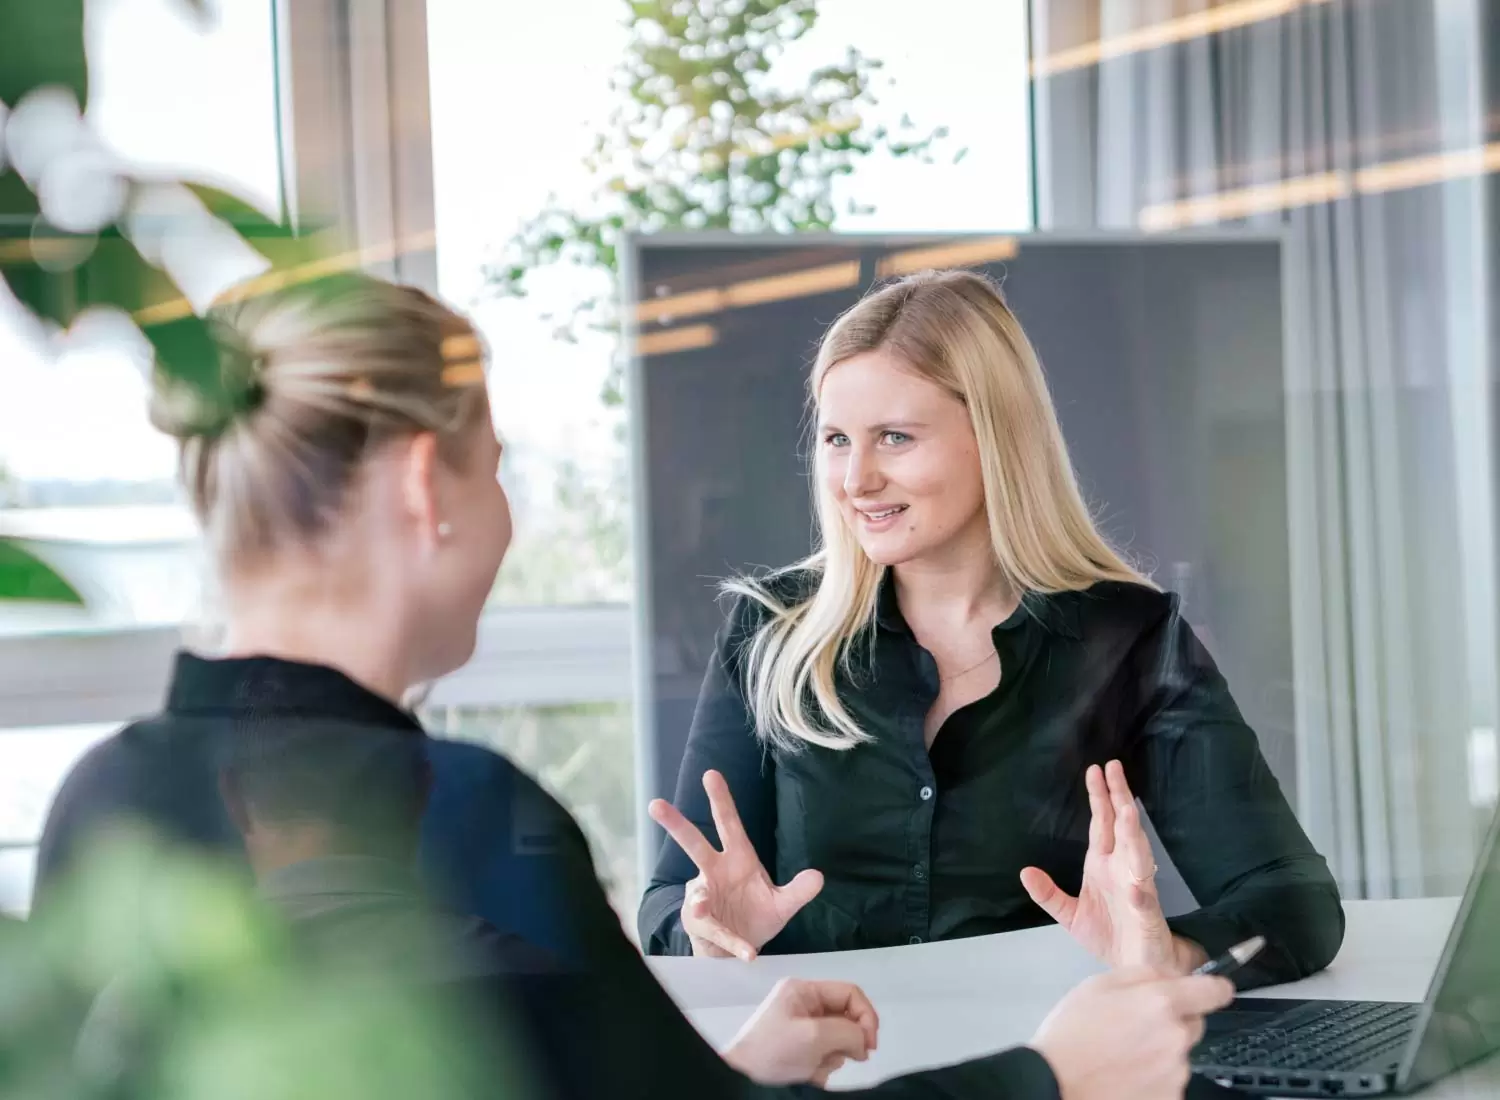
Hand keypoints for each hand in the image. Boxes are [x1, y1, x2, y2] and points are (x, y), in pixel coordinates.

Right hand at [649, 770, 823, 960]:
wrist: (741, 950)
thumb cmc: (757, 917)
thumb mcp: (783, 904)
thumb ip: (799, 891)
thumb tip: (818, 877)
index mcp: (737, 859)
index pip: (728, 824)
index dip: (721, 800)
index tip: (711, 774)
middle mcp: (715, 872)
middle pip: (694, 845)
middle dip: (676, 825)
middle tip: (656, 804)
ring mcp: (704, 898)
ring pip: (696, 894)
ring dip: (699, 901)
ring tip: (702, 908)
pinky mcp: (701, 925)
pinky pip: (715, 931)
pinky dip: (731, 941)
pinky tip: (747, 951)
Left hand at [723, 978, 878, 1085]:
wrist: (740, 1076)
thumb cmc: (772, 1050)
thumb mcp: (814, 1036)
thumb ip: (847, 1032)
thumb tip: (864, 1042)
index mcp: (805, 991)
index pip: (850, 993)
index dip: (866, 1016)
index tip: (870, 1045)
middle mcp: (804, 1004)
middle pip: (846, 1018)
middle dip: (847, 1041)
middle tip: (844, 1058)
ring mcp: (802, 1027)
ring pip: (838, 1039)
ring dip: (833, 1056)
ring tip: (814, 1066)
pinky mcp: (799, 1047)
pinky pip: (825, 1054)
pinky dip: (822, 1066)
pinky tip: (808, 1073)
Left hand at [1020, 761, 1185, 970]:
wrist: (1138, 972)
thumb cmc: (1110, 937)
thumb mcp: (1070, 915)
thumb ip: (1049, 894)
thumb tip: (1025, 872)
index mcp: (1103, 866)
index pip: (1103, 824)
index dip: (1100, 798)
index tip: (1096, 771)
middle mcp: (1122, 869)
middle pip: (1122, 827)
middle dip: (1118, 798)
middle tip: (1113, 768)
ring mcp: (1137, 888)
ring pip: (1137, 854)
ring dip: (1133, 833)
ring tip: (1127, 810)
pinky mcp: (1147, 915)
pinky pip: (1144, 899)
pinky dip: (1139, 890)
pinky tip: (1134, 882)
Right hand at [1030, 967, 1233, 1099]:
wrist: (1057, 1085)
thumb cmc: (1071, 1037)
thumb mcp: (1098, 984)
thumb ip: (1142, 974)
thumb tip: (1169, 974)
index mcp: (1160, 1003)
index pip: (1214, 991)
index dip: (1215, 988)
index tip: (1214, 990)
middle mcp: (1175, 1037)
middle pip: (1194, 1023)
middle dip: (1173, 1021)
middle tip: (1137, 1026)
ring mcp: (1175, 1072)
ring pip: (1179, 1054)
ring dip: (1161, 1051)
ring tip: (1123, 1053)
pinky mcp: (1171, 1097)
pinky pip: (1171, 1081)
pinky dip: (1155, 1077)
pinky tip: (1126, 1073)